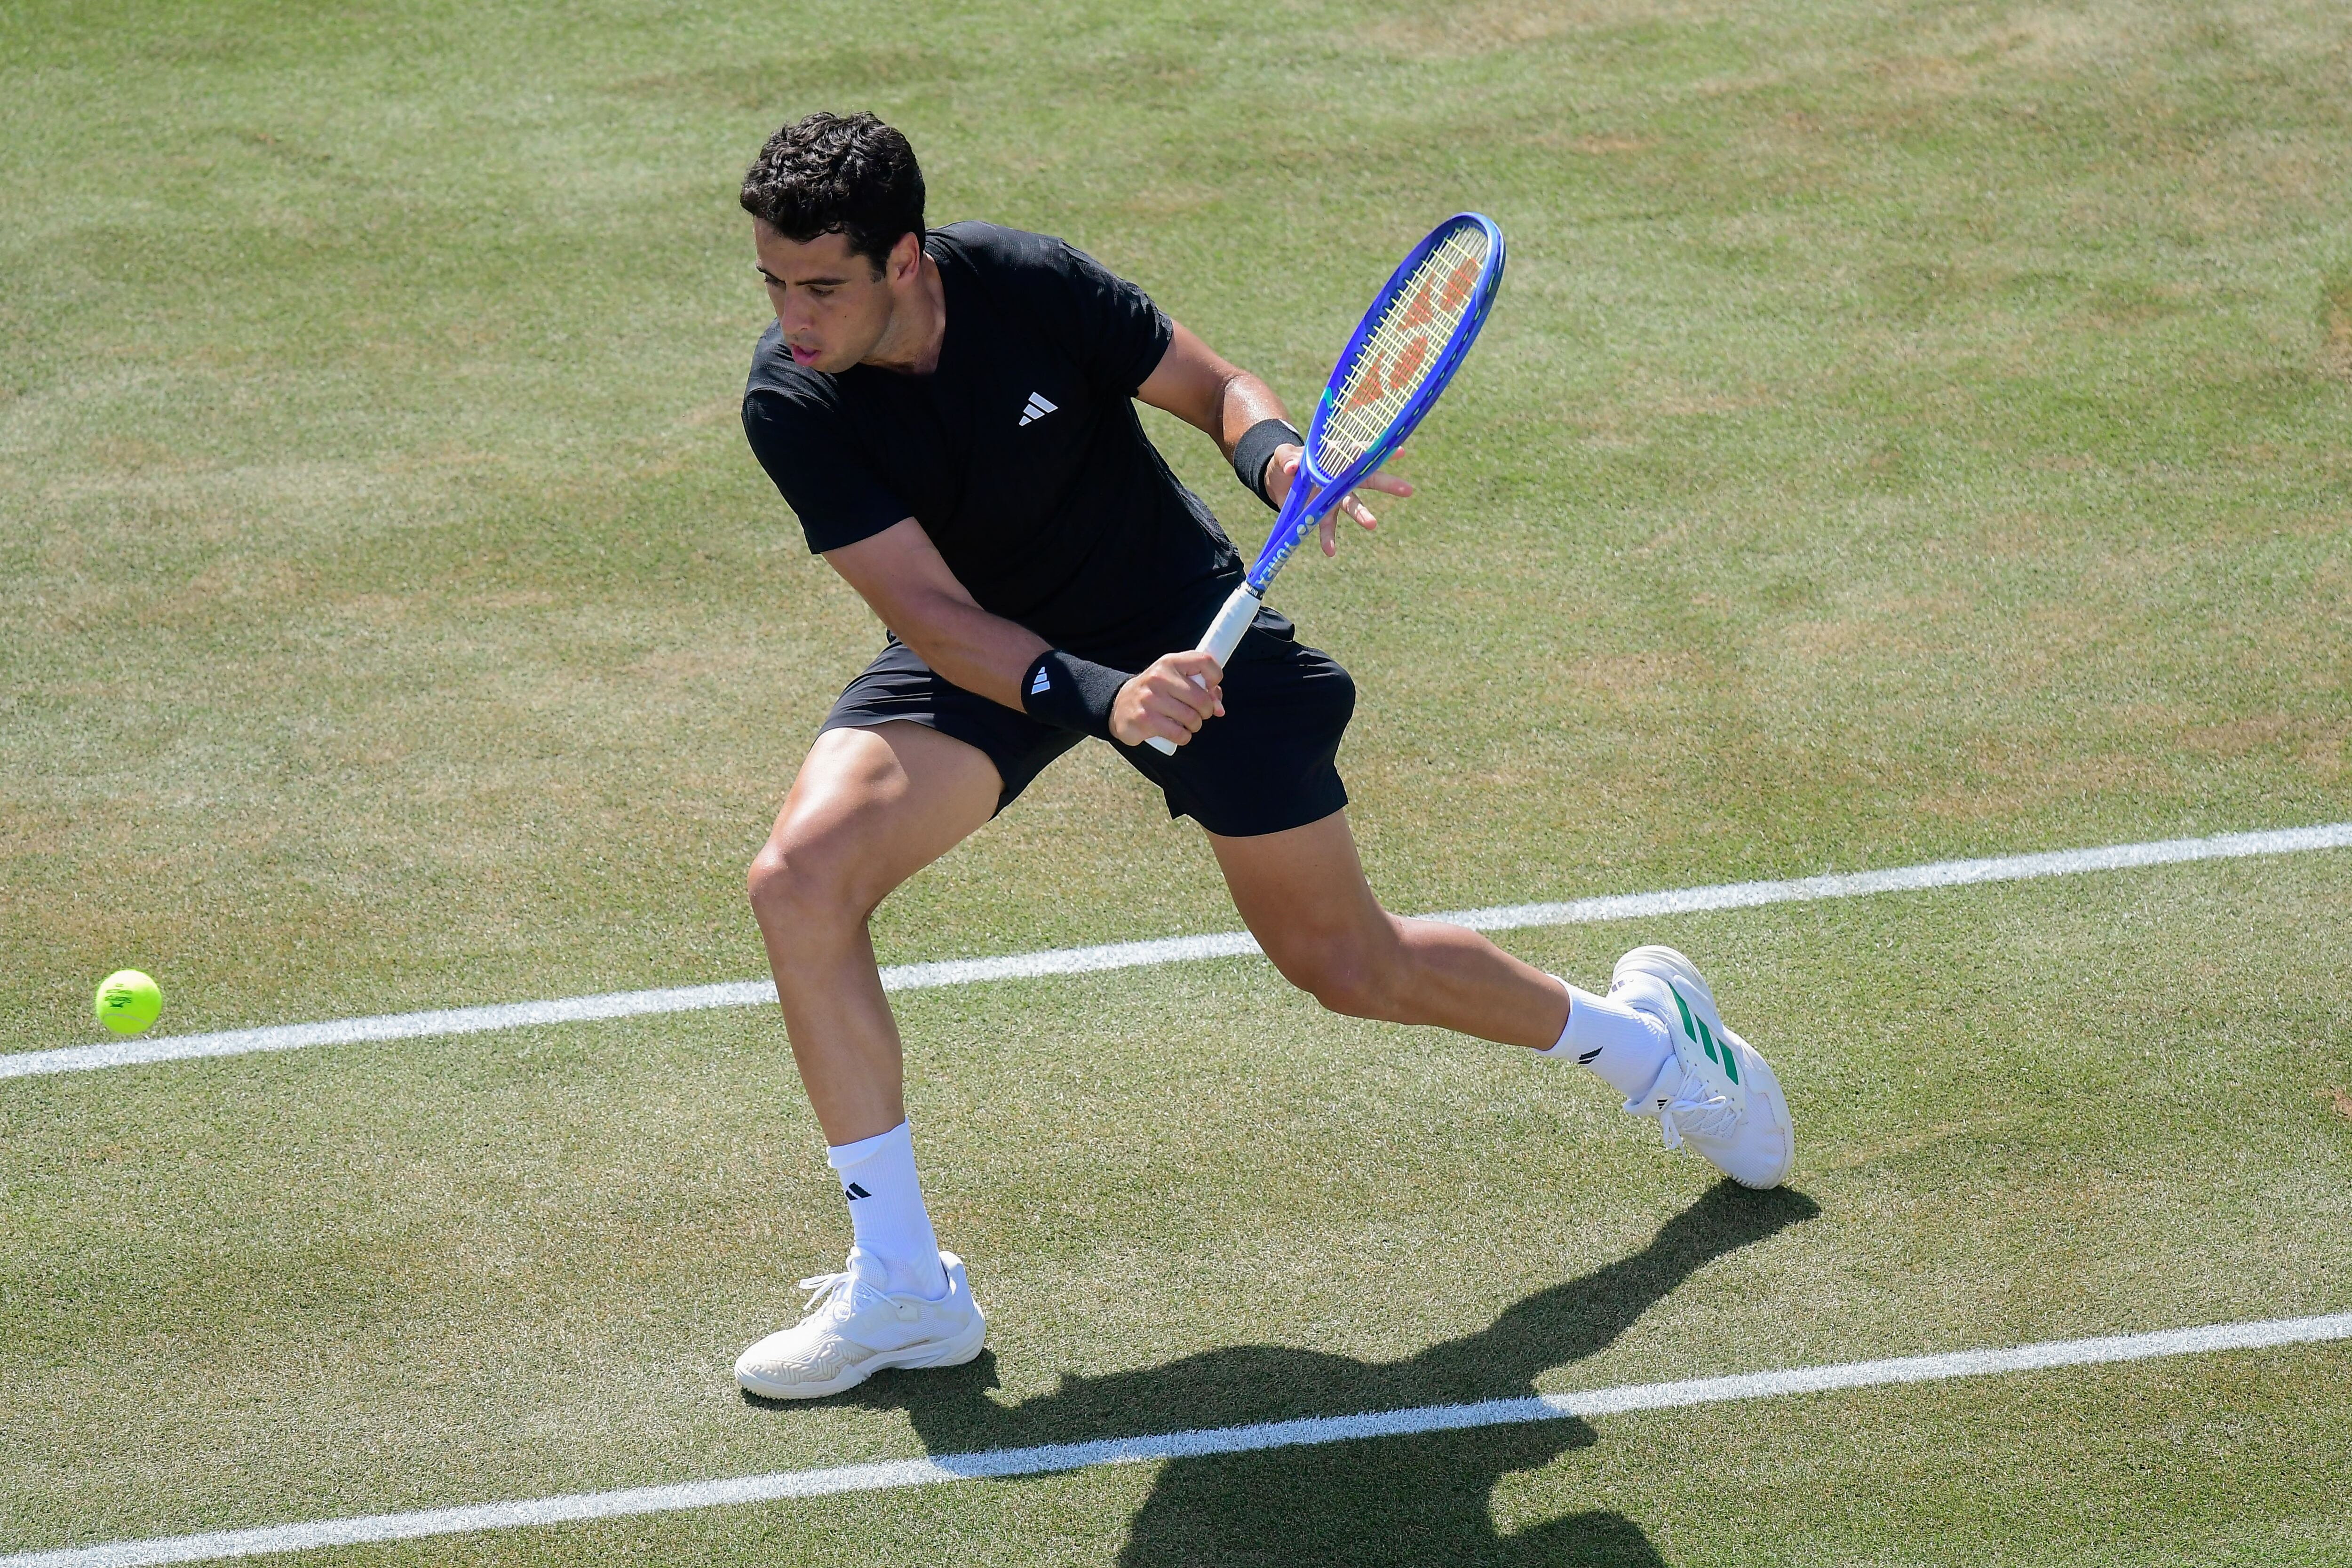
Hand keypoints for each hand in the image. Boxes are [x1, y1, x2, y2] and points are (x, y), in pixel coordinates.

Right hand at [1111, 650, 1224, 748]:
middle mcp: (1159, 677)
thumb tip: (1219, 709)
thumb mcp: (1175, 680)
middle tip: (1197, 714)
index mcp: (1169, 662)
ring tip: (1185, 723)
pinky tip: (1177, 733)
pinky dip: (1183, 737)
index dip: (1216, 677)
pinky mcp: (1145, 720)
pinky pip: (1179, 734)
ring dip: (1194, 726)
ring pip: (1192, 719)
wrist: (1119, 705)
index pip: (1204, 661)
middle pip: (1202, 699)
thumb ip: (1201, 688)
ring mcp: (1150, 699)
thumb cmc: (1156, 692)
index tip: (1210, 689)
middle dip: (1206, 712)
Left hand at [1264, 444, 1414, 557]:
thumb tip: (1292, 468)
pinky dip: (1328, 538)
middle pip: (1367, 479)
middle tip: (1408, 490)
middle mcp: (1340, 477)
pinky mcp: (1323, 512)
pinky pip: (1328, 526)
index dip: (1378, 452)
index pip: (1358, 451)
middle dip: (1387, 484)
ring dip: (1362, 515)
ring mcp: (1335, 496)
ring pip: (1352, 505)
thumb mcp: (1283, 455)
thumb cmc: (1287, 460)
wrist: (1279, 479)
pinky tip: (1330, 551)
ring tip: (1372, 524)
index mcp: (1334, 456)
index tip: (1400, 453)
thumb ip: (1287, 459)